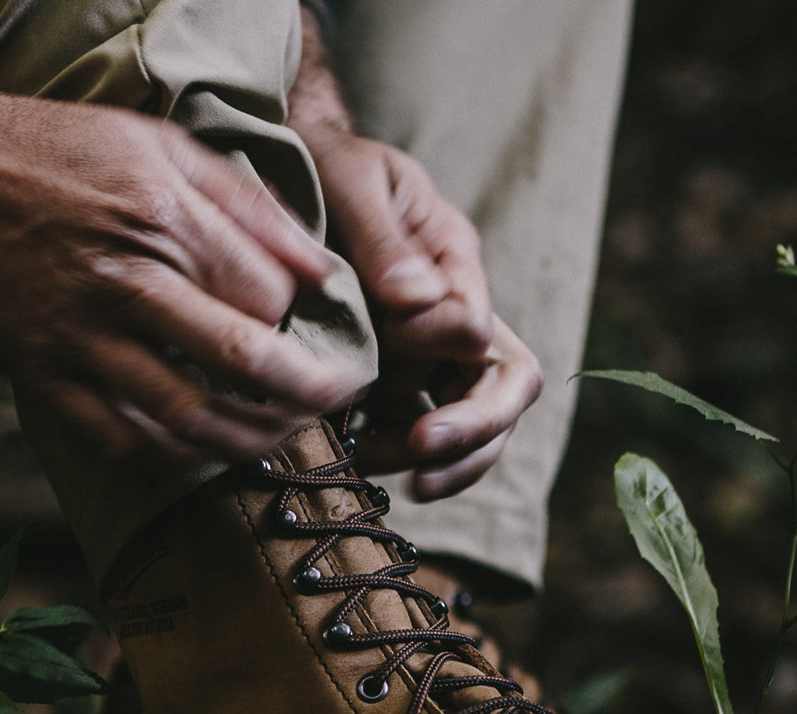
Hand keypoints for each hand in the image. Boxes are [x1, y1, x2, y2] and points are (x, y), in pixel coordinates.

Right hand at [0, 7, 369, 463]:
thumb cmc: (53, 151)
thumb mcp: (158, 145)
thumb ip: (248, 206)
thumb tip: (321, 269)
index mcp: (163, 219)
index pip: (267, 299)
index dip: (299, 323)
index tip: (306, 330)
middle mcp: (126, 283)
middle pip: (246, 363)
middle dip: (310, 396)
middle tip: (336, 404)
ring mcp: (80, 338)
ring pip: (189, 418)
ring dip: (250, 441)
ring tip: (280, 438)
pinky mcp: (43, 376)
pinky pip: (121, 441)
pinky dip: (174, 461)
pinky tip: (203, 453)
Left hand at [299, 129, 540, 495]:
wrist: (292, 175)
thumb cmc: (328, 168)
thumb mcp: (352, 180)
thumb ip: (383, 239)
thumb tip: (415, 302)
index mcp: (456, 264)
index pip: (480, 331)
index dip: (442, 347)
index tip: (390, 336)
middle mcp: (456, 316)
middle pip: (504, 391)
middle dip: (472, 433)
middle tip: (422, 455)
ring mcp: (431, 356)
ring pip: (472, 429)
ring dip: (438, 461)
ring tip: (369, 462)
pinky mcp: (399, 384)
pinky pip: (419, 435)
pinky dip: (396, 457)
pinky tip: (354, 456)